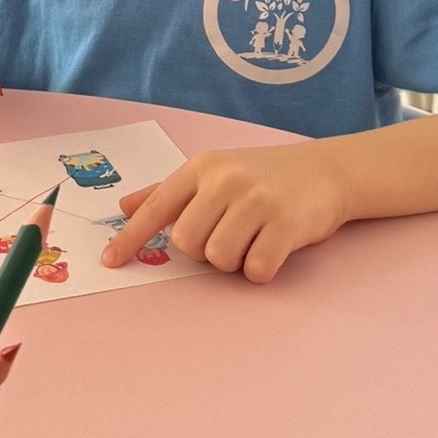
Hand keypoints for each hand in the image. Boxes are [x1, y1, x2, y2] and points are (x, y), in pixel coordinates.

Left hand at [101, 143, 346, 284]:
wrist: (327, 170)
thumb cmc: (264, 175)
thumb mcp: (215, 172)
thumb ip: (171, 192)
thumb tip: (123, 206)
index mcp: (203, 167)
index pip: (156, 207)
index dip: (130, 238)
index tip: (110, 261)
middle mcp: (226, 180)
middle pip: (188, 243)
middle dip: (204, 252)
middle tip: (228, 237)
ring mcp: (258, 201)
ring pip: (219, 259)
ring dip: (233, 262)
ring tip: (252, 240)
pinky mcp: (286, 224)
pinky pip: (255, 269)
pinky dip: (260, 270)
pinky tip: (273, 249)